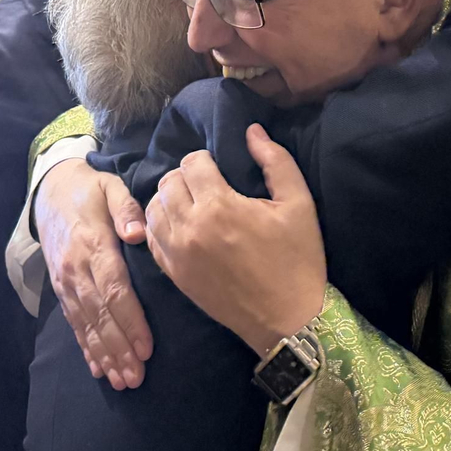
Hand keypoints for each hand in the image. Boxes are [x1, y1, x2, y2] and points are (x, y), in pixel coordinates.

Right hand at [34, 159, 152, 388]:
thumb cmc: (90, 190)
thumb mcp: (110, 187)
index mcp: (93, 245)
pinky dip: (85, 347)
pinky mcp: (60, 289)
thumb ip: (126, 208)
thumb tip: (137, 233)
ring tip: (122, 380)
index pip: (114, 289)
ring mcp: (65, 282)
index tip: (146, 347)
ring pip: (86, 324)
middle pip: (100, 315)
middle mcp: (76, 269)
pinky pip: (73, 322)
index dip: (130, 321)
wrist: (50, 191)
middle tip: (137, 376)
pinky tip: (97, 369)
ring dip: (104, 355)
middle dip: (119, 349)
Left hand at [145, 125, 325, 355]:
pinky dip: (160, 226)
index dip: (206, 159)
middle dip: (186, 176)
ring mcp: (177, 254)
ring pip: (153, 209)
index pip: (192, 163)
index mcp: (219, 206)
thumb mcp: (299, 204)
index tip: (221, 169)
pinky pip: (151, 238)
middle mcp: (190, 228)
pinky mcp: (174, 275)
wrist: (288, 320)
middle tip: (208, 185)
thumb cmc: (297, 259)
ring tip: (192, 204)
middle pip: (168, 182)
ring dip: (170, 199)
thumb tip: (251, 131)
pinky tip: (182, 226)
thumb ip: (275, 161)